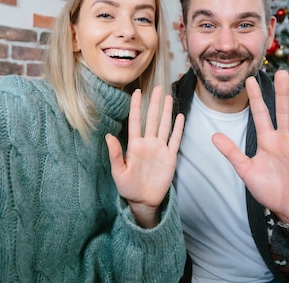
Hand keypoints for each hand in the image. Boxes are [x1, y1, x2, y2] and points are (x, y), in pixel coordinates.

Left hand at [107, 86, 183, 227]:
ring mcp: (160, 149)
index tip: (137, 92)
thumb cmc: (128, 187)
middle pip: (152, 119)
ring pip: (164, 125)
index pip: (136, 121)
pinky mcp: (170, 157)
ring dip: (166, 111)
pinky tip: (180, 117)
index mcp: (135, 145)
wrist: (143, 201)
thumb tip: (108, 137)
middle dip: (154, 103)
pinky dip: (178, 128)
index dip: (136, 106)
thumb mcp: (119, 172)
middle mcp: (148, 143)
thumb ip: (116, 154)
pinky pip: (175, 139)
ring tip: (168, 97)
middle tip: (157, 87)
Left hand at [212, 70, 288, 226]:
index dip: (256, 98)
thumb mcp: (246, 171)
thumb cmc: (268, 190)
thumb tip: (212, 136)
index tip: (250, 80)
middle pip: (284, 112)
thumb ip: (232, 153)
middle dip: (282, 93)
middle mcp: (285, 139)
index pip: (260, 114)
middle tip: (282, 73)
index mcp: (267, 140)